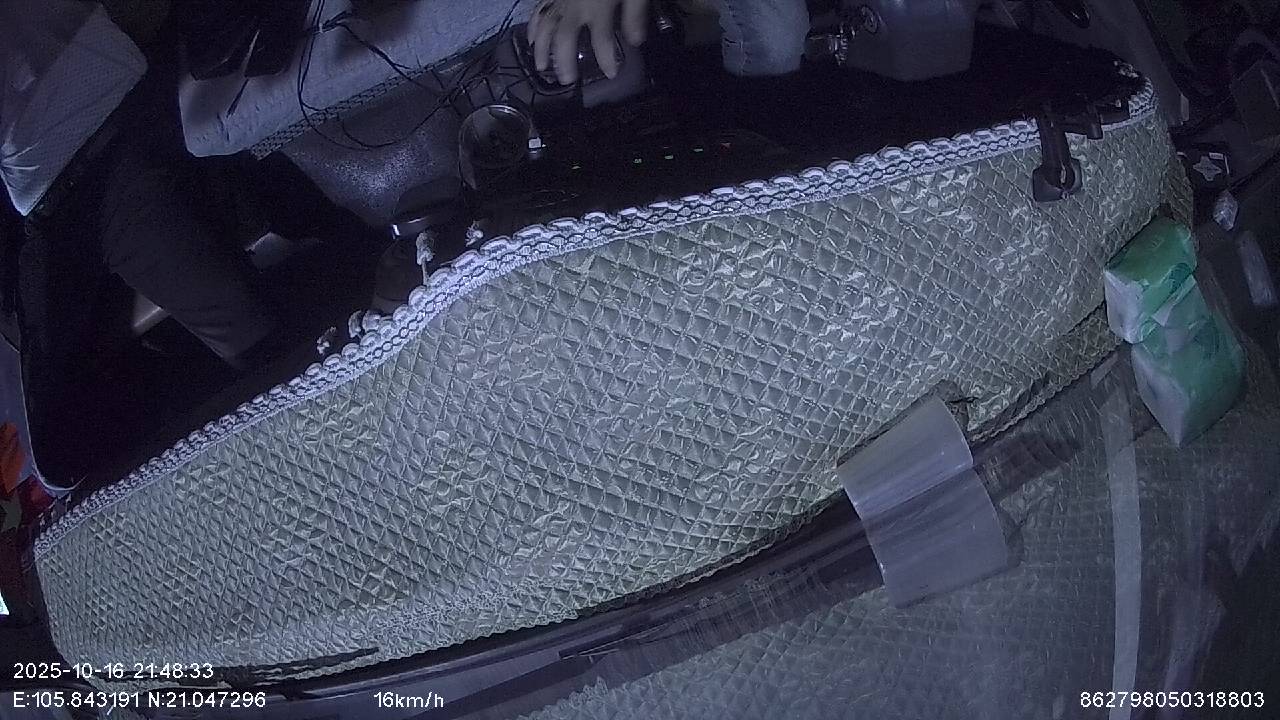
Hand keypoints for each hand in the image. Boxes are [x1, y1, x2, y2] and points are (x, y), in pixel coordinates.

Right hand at [527, 0, 649, 83]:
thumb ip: (634, 15)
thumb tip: (635, 43)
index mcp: (598, 7)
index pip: (602, 41)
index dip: (606, 61)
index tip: (611, 74)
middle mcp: (574, 6)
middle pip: (564, 39)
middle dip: (564, 62)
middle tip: (567, 81)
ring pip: (545, 26)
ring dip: (542, 50)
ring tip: (542, 69)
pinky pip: (538, 9)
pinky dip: (533, 25)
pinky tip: (531, 39)